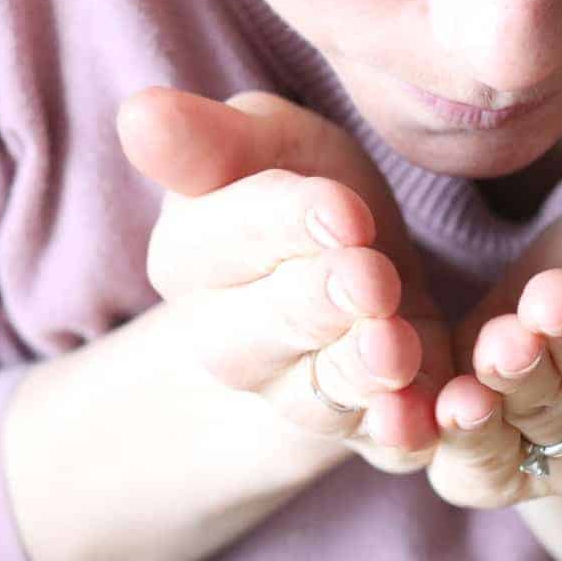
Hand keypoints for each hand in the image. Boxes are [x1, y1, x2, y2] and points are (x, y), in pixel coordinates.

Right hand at [116, 86, 451, 472]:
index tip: (342, 210)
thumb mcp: (268, 143)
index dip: (280, 226)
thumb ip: (211, 140)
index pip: (222, 241)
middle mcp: (233, 342)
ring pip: (316, 397)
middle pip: (256, 333)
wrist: (367, 271)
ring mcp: (297, 395)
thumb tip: (139, 116)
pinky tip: (422, 423)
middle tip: (370, 280)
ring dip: (354, 377)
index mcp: (192, 258)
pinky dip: (399, 437)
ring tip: (395, 351)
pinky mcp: (367, 431)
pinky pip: (377, 444)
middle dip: (314, 305)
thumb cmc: (308, 193)